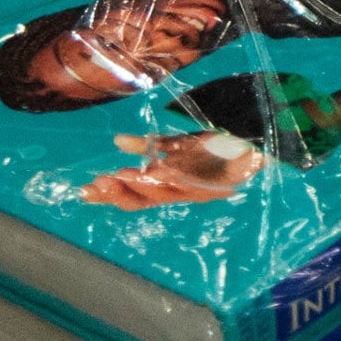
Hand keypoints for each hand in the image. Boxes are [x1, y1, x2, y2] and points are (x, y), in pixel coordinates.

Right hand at [81, 130, 268, 209]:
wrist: (256, 139)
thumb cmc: (216, 143)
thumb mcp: (179, 144)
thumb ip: (150, 145)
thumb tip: (118, 142)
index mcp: (171, 187)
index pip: (135, 198)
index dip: (110, 197)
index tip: (84, 192)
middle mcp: (181, 192)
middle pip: (144, 201)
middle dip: (118, 194)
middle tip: (95, 185)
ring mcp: (197, 188)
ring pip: (162, 192)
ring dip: (138, 185)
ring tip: (115, 177)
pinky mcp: (215, 179)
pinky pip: (188, 179)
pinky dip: (168, 176)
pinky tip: (152, 171)